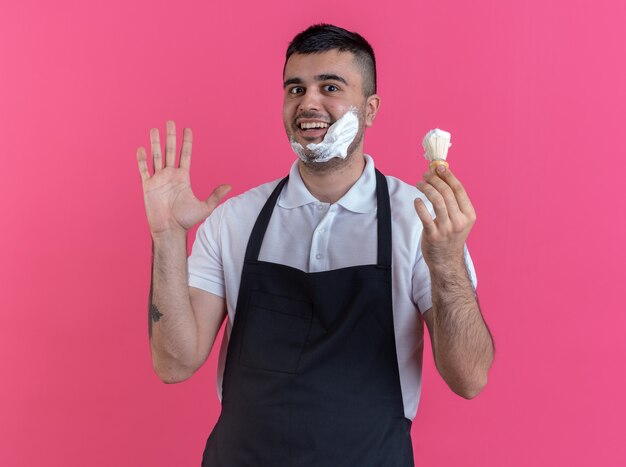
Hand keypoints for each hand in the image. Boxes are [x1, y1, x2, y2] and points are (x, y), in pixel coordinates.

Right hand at [136, 120, 230, 236]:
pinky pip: (143, 169)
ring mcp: (158, 179)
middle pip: (170, 151)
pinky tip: (142, 148)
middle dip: (170, 136)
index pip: (185, 155)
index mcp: (183, 177)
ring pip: (156, 156)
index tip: (187, 129)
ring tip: (154, 129)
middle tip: (171, 122)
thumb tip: (230, 186)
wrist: (169, 230)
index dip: (186, 142)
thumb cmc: (186, 220)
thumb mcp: (205, 207)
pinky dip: (142, 159)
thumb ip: (216, 195)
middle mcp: (170, 175)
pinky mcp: (147, 186)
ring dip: (155, 143)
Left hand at [413, 165, 475, 269]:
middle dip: (434, 180)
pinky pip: (425, 217)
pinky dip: (420, 206)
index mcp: (469, 215)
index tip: (439, 167)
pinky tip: (416, 200)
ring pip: (436, 201)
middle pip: (447, 193)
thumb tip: (442, 175)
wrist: (446, 261)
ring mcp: (447, 229)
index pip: (459, 190)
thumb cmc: (451, 236)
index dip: (448, 176)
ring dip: (426, 188)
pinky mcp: (434, 236)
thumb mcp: (459, 219)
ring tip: (419, 184)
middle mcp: (460, 221)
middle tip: (425, 175)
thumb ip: (454, 201)